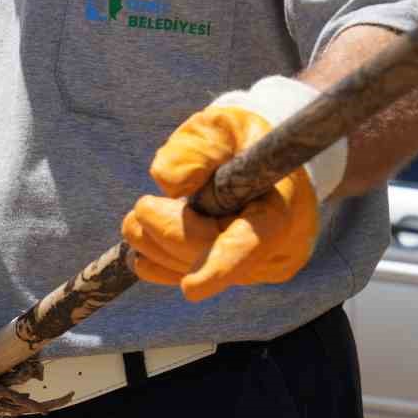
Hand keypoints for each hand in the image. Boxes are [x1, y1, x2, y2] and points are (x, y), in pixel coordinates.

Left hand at [121, 82, 333, 301]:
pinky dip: (162, 265)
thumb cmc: (241, 138)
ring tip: (136, 220)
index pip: (250, 244)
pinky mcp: (243, 274)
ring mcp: (261, 266)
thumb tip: (168, 184)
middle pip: (210, 255)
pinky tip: (142, 256)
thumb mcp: (221, 127)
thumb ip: (196, 149)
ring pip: (198, 269)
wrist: (263, 157)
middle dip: (165, 235)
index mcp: (281, 208)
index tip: (190, 289)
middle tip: (139, 208)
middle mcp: (278, 247)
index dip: (219, 267)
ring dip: (157, 248)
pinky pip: (197, 276)